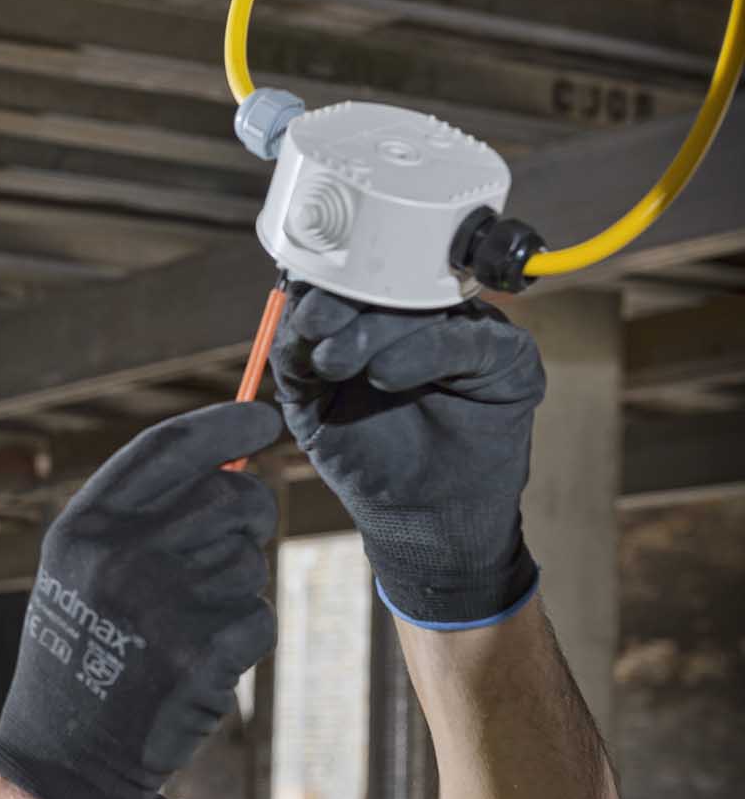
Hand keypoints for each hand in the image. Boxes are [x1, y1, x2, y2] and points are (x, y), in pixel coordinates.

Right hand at [0, 402, 281, 798]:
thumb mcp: (78, 566)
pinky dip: (241, 638)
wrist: (63, 753)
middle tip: (223, 547)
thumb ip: (139, 510)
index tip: (261, 418)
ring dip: (234, 586)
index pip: (171, 446)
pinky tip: (197, 660)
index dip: (225, 423)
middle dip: (245, 515)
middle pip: (230, 496)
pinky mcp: (203, 654)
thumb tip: (231, 456)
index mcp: (86, 526)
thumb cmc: (80, 646)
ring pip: (249, 560)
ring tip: (182, 624)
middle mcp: (122, 555)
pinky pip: (257, 616)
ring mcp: (165, 604)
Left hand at [270, 285, 544, 626]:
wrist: (415, 518)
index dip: (325, 286)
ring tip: (339, 362)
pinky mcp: (510, 358)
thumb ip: (297, 358)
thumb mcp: (312, 406)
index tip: (297, 305)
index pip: (358, 280)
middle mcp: (430, 316)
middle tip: (315, 327)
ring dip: (374, 328)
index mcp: (383, 317)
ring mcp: (472, 331)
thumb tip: (289, 310)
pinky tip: (386, 375)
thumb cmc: (367, 457)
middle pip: (391, 283)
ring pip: (427, 305)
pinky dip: (422, 351)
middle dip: (345, 302)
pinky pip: (467, 340)